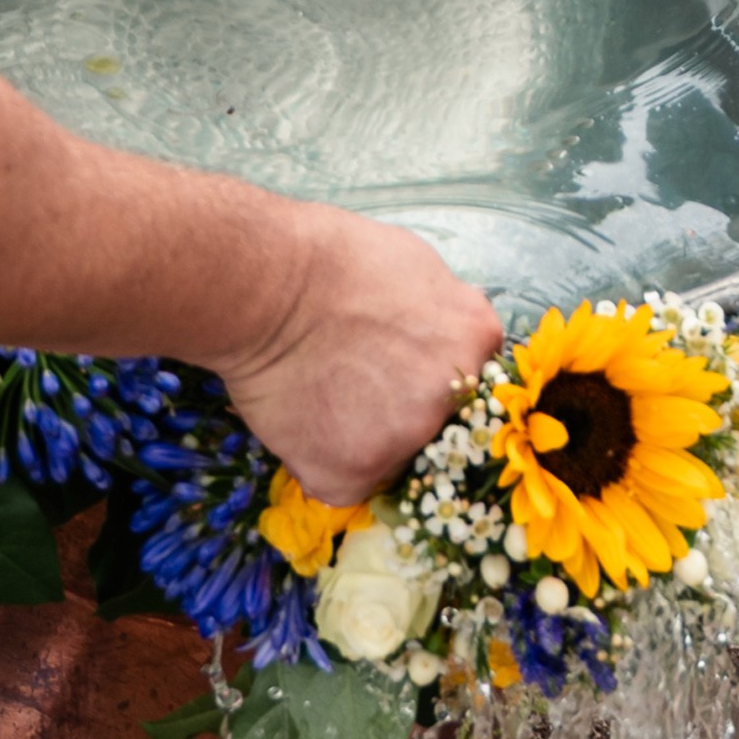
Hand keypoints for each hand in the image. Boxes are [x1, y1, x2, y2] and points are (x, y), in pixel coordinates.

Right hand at [212, 208, 506, 504]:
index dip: (433, 376)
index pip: (471, 378)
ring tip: (321, 390)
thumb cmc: (331, 259)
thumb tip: (441, 334)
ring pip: (388, 453)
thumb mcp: (414, 264)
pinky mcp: (350, 476)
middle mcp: (451, 400)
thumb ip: (442, 311)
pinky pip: (344, 479)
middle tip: (357, 380)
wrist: (265, 287)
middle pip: (436, 422)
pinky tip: (303, 418)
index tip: (401, 370)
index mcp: (474, 340)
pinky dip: (322, 457)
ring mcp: (403, 443)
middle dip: (403, 408)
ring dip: (362, 434)